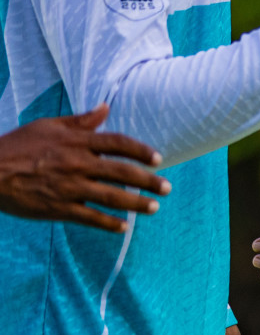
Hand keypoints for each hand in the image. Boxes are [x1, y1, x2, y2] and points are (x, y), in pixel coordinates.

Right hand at [0, 104, 168, 232]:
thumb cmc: (17, 145)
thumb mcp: (48, 126)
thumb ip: (81, 121)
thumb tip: (106, 108)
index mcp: (77, 142)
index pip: (119, 144)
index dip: (141, 151)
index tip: (158, 159)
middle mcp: (78, 164)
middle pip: (122, 172)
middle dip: (149, 181)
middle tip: (167, 188)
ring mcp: (69, 188)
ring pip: (112, 197)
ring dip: (137, 203)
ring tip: (154, 207)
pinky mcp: (58, 208)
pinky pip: (90, 218)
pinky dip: (109, 223)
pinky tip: (124, 226)